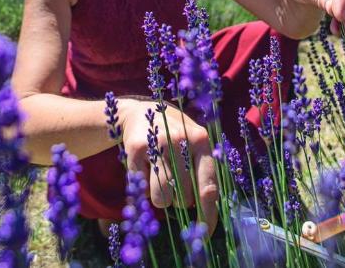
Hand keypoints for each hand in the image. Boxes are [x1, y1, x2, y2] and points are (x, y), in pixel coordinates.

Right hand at [121, 100, 218, 234]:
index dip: (208, 213)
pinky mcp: (135, 149)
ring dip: (162, 200)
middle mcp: (180, 140)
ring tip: (161, 180)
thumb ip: (203, 172)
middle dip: (180, 201)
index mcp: (201, 140)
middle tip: (175, 185)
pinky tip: (145, 171)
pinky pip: (142, 189)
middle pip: (184, 197)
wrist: (139, 112)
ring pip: (162, 198)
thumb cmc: (174, 136)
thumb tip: (208, 207)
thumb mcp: (194, 145)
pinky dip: (144, 189)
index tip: (207, 232)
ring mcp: (156, 143)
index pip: (209, 185)